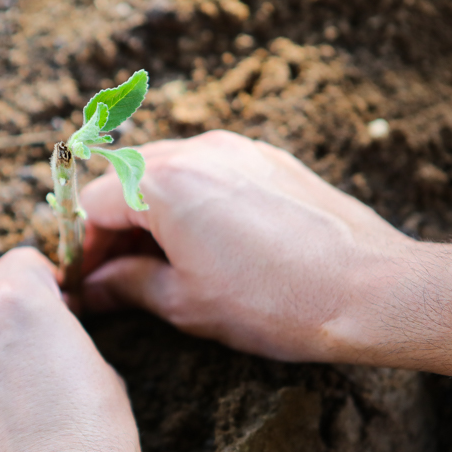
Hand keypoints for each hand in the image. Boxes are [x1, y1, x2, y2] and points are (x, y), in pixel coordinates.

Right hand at [80, 130, 413, 363]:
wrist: (370, 290)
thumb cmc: (275, 301)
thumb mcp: (186, 302)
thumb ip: (127, 284)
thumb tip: (93, 287)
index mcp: (163, 183)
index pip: (94, 205)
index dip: (81, 246)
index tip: (83, 280)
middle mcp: (197, 151)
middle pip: (125, 179)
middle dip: (113, 226)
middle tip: (115, 275)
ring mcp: (236, 149)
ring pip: (167, 171)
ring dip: (150, 212)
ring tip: (161, 262)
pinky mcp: (268, 159)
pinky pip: (209, 170)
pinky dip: (190, 201)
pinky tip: (206, 243)